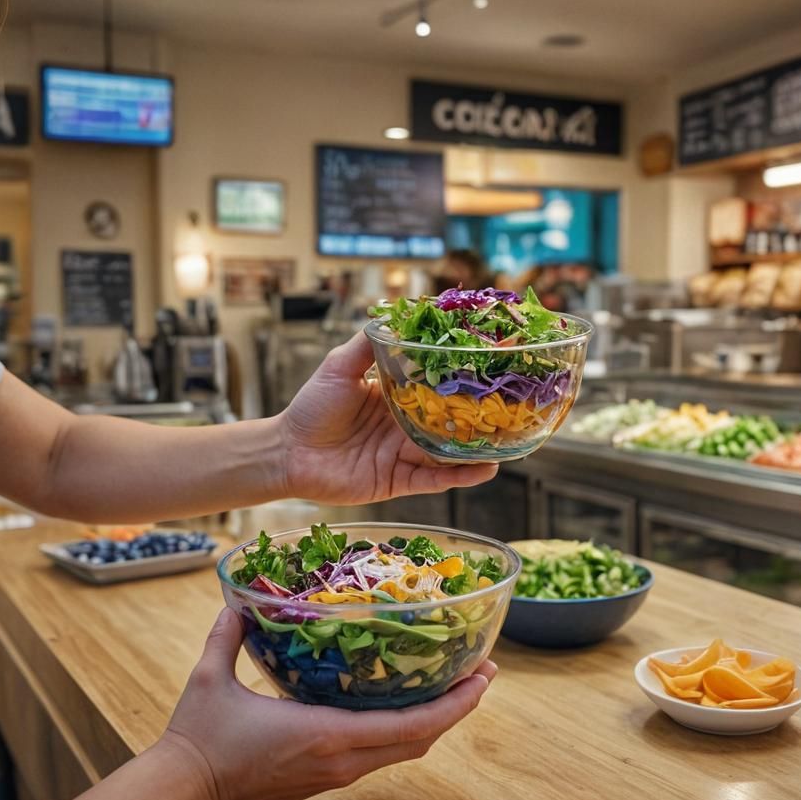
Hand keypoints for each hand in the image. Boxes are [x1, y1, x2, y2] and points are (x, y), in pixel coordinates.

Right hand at [161, 608, 496, 799]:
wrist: (184, 795)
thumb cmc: (201, 738)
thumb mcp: (212, 676)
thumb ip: (229, 632)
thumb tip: (240, 600)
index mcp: (327, 735)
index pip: (411, 726)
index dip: (455, 704)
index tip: (484, 676)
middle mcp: (343, 760)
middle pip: (421, 740)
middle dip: (458, 707)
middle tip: (483, 672)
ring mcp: (338, 774)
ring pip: (406, 750)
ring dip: (437, 720)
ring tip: (457, 685)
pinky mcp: (329, 778)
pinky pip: (384, 754)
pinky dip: (409, 730)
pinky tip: (409, 704)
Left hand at [275, 331, 497, 504]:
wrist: (288, 453)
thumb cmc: (310, 407)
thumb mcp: (340, 367)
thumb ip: (368, 345)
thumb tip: (395, 318)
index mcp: (396, 397)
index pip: (436, 388)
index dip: (461, 381)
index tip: (489, 369)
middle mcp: (406, 426)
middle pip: (449, 422)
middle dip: (479, 418)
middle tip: (512, 408)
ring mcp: (404, 455)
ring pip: (448, 453)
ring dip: (477, 449)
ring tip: (508, 441)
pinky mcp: (398, 481)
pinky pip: (434, 479)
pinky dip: (459, 477)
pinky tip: (485, 470)